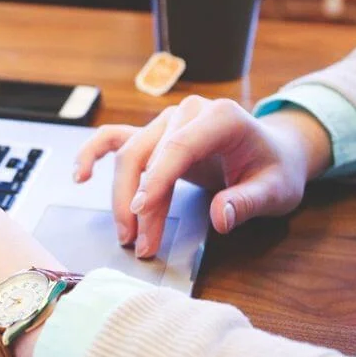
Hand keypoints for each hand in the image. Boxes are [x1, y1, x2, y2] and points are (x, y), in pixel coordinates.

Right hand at [74, 96, 331, 257]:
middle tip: (141, 244)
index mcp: (221, 117)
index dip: (157, 179)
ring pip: (130, 155)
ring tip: (127, 235)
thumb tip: (221, 216)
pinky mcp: (154, 134)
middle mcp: (188, 113)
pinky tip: (80, 175)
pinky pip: (115, 139)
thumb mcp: (275, 190)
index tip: (142, 211)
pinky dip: (94, 154)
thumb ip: (249, 201)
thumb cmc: (275, 169)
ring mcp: (167, 121)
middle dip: (139, 202)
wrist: (274, 153)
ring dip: (122, 196)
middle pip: (148, 154)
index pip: (179, 146)